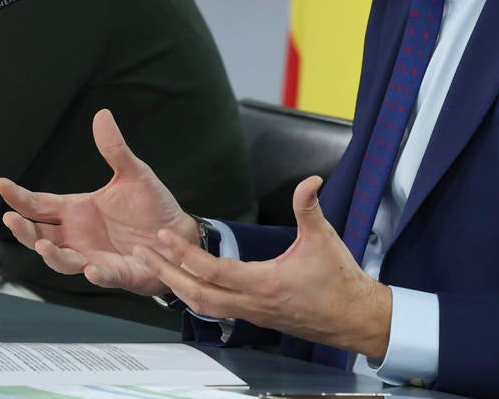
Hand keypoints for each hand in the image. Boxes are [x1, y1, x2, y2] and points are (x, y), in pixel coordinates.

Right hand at [0, 108, 195, 297]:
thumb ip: (114, 149)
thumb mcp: (133, 173)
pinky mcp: (117, 273)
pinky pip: (102, 276)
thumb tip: (102, 114)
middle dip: (22, 230)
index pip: (38, 204)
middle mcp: (78, 235)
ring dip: (52, 255)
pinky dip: (95, 274)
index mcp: (76, 210)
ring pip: (62, 260)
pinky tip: (90, 268)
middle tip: (10, 218)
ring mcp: (93, 256)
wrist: (179, 234)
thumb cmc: (152, 206)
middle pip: (39, 235)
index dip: (17, 196)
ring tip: (43, 245)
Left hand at [136, 176, 392, 359]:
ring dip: (178, 286)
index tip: (163, 236)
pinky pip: (217, 309)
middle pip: (198, 294)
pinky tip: (186, 282)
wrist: (355, 318)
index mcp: (265, 283)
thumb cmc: (340, 281)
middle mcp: (253, 304)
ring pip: (204, 306)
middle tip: (143, 252)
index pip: (214, 271)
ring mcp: (253, 314)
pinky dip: (196, 296)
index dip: (185, 253)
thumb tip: (310, 179)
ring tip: (156, 266)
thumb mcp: (324, 238)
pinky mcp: (256, 318)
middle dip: (167, 272)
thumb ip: (310, 207)